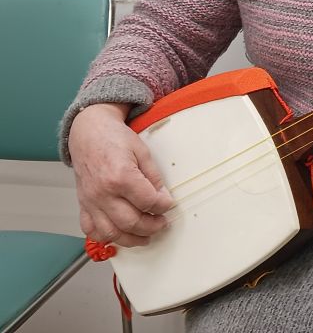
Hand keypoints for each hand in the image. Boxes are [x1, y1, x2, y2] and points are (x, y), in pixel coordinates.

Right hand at [68, 103, 173, 247]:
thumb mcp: (142, 152)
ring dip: (131, 239)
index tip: (169, 204)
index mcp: (121, 176)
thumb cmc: (114, 139)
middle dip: (151, 227)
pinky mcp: (83, 205)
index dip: (163, 206)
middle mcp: (103, 193)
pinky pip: (91, 229)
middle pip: (131, 222)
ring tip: (146, 235)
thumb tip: (163, 197)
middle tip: (162, 224)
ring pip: (111, 233)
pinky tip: (120, 233)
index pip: (148, 201)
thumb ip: (153, 176)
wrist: (89, 134)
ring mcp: (91, 201)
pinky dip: (105, 236)